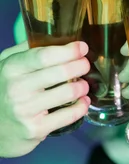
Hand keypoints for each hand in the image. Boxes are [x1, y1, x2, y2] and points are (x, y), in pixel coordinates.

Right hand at [0, 41, 89, 156]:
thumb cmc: (6, 90)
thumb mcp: (7, 65)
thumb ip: (27, 49)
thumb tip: (55, 34)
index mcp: (11, 68)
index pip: (44, 55)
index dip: (68, 50)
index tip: (83, 47)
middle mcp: (16, 88)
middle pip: (60, 72)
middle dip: (81, 65)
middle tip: (86, 64)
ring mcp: (25, 110)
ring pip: (68, 93)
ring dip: (83, 86)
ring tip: (84, 84)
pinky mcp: (35, 130)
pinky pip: (69, 115)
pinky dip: (82, 106)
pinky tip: (83, 101)